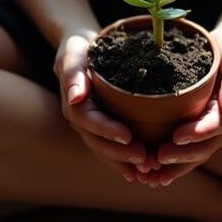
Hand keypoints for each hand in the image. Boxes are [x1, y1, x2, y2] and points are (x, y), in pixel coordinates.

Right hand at [55, 27, 147, 181]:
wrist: (83, 51)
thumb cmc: (79, 49)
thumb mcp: (73, 53)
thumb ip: (73, 73)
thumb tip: (75, 97)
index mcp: (74, 104)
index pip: (89, 122)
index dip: (107, 131)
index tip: (128, 137)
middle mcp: (82, 121)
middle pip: (99, 142)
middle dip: (121, 154)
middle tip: (146, 160)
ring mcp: (92, 128)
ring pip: (106, 151)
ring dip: (126, 163)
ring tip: (148, 172)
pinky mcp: (104, 128)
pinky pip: (114, 148)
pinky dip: (128, 160)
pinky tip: (146, 171)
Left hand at [145, 25, 221, 186]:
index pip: (216, 126)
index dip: (197, 133)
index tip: (176, 136)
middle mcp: (221, 125)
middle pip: (204, 147)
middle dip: (181, 155)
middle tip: (157, 158)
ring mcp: (208, 131)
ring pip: (193, 156)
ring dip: (173, 168)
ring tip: (150, 176)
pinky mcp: (195, 131)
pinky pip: (184, 152)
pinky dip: (169, 166)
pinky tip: (150, 174)